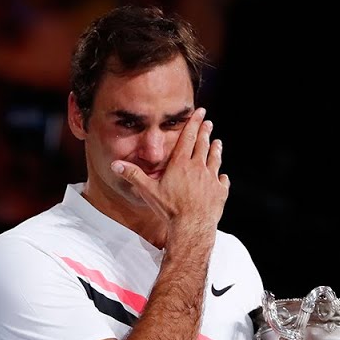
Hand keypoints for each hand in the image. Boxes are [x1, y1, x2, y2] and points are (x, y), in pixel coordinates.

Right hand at [111, 108, 227, 229]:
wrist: (191, 226)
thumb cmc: (170, 209)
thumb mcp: (148, 191)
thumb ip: (133, 175)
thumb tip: (116, 165)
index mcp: (181, 164)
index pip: (188, 138)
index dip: (193, 124)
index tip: (199, 113)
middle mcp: (198, 167)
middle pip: (203, 144)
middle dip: (205, 132)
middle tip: (208, 122)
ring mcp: (211, 179)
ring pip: (215, 159)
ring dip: (216, 149)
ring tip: (218, 142)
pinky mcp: (220, 192)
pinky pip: (223, 181)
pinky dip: (222, 177)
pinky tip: (223, 176)